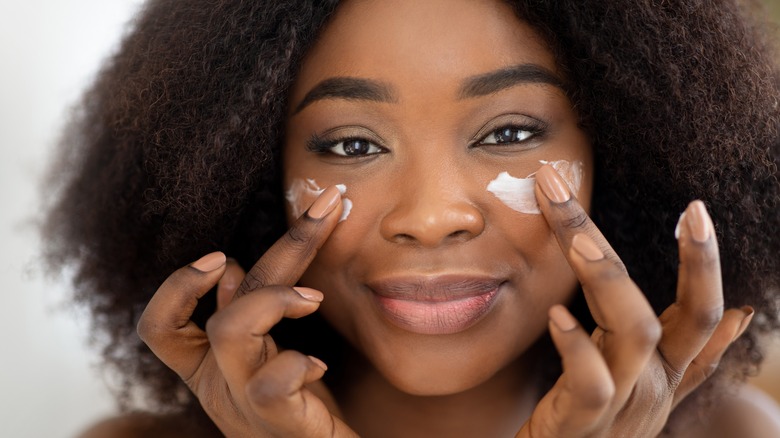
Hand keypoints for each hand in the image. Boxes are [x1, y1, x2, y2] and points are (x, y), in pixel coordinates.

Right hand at [137, 186, 358, 437]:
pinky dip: (296, 364)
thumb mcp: (267, 358)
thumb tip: (232, 269)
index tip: (220, 254)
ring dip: (276, 300)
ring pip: (231, 334)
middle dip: (285, 247)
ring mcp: (246, 407)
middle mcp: (219, 386)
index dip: (179, 286)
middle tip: (327, 209)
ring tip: (315, 301)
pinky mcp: (281, 425)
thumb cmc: (297, 410)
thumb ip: (249, 316)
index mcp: (208, 369)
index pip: (159, 327)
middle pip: (223, 308)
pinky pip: (271, 385)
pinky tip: (318, 366)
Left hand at [515, 165, 753, 436]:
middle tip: (614, 194)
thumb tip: (742, 313)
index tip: (695, 209)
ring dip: (607, 278)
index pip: (702, 313)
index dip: (705, 264)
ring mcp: (622, 408)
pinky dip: (577, 346)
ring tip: (577, 237)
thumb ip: (691, 355)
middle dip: (655, 250)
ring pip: (636, 334)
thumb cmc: (593, 424)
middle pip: (676, 312)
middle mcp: (653, 386)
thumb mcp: (647, 388)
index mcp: (667, 371)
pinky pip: (592, 384)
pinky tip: (556, 313)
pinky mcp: (581, 426)